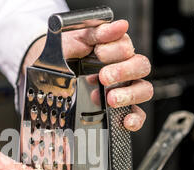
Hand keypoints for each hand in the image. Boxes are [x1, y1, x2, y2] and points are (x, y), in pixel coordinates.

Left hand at [24, 20, 152, 130]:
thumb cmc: (67, 52)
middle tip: (103, 76)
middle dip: (124, 71)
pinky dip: (135, 119)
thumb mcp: (78, 38)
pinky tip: (125, 120)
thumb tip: (121, 26)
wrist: (50, 70)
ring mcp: (125, 89)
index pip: (128, 47)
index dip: (116, 50)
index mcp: (117, 49)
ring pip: (144, 89)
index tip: (99, 53)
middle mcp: (125, 69)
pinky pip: (138, 115)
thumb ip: (98, 32)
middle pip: (141, 67)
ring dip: (130, 94)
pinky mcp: (122, 109)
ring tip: (110, 99)